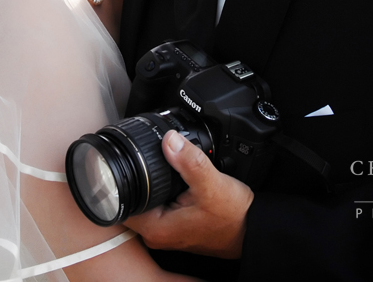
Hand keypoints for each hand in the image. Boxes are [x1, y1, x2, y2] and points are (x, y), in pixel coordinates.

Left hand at [124, 130, 253, 258]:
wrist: (254, 230)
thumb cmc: (234, 216)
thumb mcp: (212, 184)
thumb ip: (190, 161)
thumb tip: (169, 139)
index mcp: (156, 228)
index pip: (119, 202)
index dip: (118, 179)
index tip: (124, 158)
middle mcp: (157, 233)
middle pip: (129, 200)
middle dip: (134, 178)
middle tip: (144, 156)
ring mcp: (166, 230)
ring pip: (144, 201)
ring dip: (148, 183)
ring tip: (159, 164)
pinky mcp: (176, 225)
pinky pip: (158, 203)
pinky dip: (161, 189)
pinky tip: (172, 177)